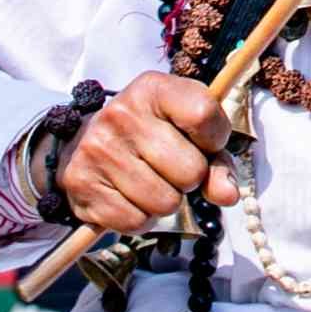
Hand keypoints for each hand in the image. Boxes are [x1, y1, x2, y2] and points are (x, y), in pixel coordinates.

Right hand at [54, 75, 234, 232]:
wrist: (84, 143)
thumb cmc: (150, 136)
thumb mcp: (187, 130)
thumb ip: (217, 160)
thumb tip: (228, 195)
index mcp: (153, 89)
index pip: (204, 114)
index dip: (215, 138)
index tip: (204, 141)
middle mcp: (121, 114)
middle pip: (191, 171)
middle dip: (189, 178)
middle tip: (169, 167)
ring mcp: (98, 150)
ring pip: (166, 203)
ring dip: (165, 201)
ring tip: (148, 181)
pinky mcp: (82, 184)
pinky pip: (136, 222)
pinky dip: (140, 218)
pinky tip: (129, 197)